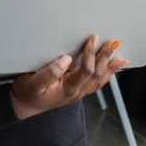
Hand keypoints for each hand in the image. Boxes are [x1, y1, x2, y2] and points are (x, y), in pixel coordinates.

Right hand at [10, 36, 127, 120]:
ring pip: (99, 81)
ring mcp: (78, 93)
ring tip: (121, 58)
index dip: (91, 54)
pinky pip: (95, 83)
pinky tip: (109, 69)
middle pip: (97, 75)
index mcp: (68, 89)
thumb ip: (49, 73)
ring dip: (109, 68)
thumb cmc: (27, 92)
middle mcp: (77, 92)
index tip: (92, 38)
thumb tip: (66, 59)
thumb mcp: (33, 82)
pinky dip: (105, 75)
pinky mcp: (76, 90)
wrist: (24, 106)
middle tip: (111, 42)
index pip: (86, 71)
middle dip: (105, 57)